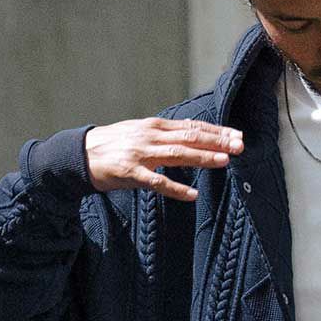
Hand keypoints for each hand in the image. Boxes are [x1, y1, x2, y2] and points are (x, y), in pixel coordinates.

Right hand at [84, 116, 243, 199]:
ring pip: (177, 154)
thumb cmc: (115, 145)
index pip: (192, 126)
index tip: (237, 134)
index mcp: (155, 126)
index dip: (216, 130)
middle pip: (190, 136)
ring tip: (224, 161)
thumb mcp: (141, 133)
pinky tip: (192, 194)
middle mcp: (151, 136)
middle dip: (216, 140)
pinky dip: (176, 188)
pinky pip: (157, 182)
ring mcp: (141, 154)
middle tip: (240, 145)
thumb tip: (190, 131)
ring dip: (202, 157)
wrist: (81, 154)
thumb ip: (166, 134)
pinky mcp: (132, 173)